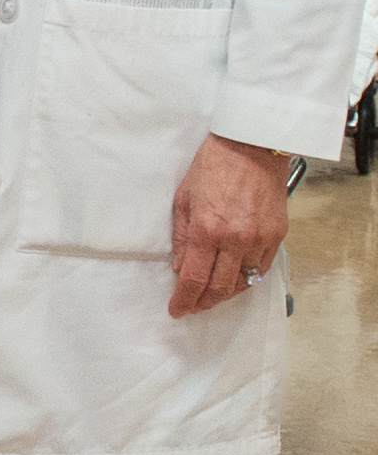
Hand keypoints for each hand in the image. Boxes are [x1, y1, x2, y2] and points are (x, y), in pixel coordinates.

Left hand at [169, 134, 288, 316]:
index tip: (177, 309)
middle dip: (203, 302)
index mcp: (208, 229)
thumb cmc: (214, 165)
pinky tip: (234, 276)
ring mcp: (260, 238)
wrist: (252, 144)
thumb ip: (182, 238)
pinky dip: (246, 277)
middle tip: (192, 306)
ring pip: (243, 282)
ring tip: (210, 293)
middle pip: (220, 288)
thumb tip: (181, 268)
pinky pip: (261, 268)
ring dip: (225, 292)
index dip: (184, 300)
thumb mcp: (184, 199)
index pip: (194, 279)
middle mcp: (236, 238)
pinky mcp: (277, 234)